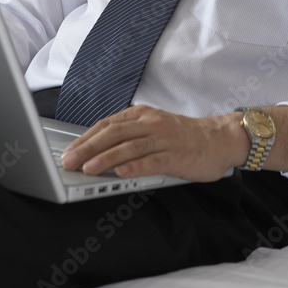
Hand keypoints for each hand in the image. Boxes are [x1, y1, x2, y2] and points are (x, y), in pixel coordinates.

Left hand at [60, 104, 247, 183]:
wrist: (219, 138)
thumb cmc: (183, 137)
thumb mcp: (153, 127)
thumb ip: (129, 135)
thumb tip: (97, 149)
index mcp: (142, 115)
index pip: (107, 125)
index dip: (85, 138)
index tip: (67, 151)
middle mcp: (151, 124)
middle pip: (113, 134)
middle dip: (88, 148)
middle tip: (68, 161)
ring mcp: (164, 139)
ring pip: (129, 147)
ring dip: (106, 158)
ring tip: (87, 169)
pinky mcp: (176, 156)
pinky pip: (152, 161)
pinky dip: (134, 167)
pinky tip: (120, 173)